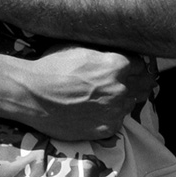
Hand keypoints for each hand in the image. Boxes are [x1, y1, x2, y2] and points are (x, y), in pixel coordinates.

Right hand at [14, 44, 155, 141]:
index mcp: (117, 64)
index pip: (142, 65)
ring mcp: (114, 110)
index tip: (132, 69)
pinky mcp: (105, 129)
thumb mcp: (80, 48)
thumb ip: (104, 52)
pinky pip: (117, 122)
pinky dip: (110, 117)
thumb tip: (117, 52)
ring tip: (105, 98)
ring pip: (130, 104)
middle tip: (125, 83)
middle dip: (136, 83)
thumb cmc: (51, 66)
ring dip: (123, 101)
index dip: (135, 67)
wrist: (32, 95)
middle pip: (143, 85)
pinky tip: (95, 111)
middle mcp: (121, 88)